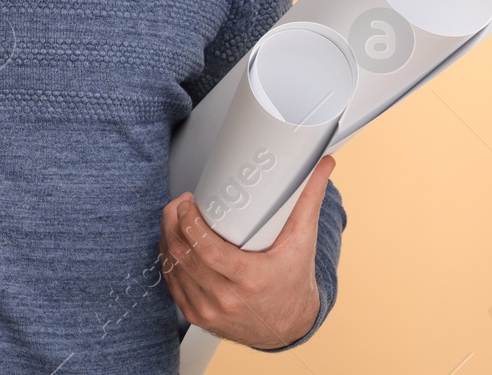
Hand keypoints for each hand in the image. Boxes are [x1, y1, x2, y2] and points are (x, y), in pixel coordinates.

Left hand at [160, 154, 335, 349]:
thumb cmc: (294, 282)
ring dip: (168, 238)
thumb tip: (323, 165)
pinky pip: (171, 283)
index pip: (204, 248)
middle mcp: (225, 299)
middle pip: (182, 253)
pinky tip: (175, 244)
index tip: (189, 203)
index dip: (189, 222)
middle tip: (181, 205)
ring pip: (171, 266)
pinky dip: (169, 260)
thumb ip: (309, 200)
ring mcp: (208, 310)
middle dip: (173, 222)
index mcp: (249, 279)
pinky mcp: (197, 316)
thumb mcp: (303, 242)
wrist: (289, 327)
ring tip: (177, 220)